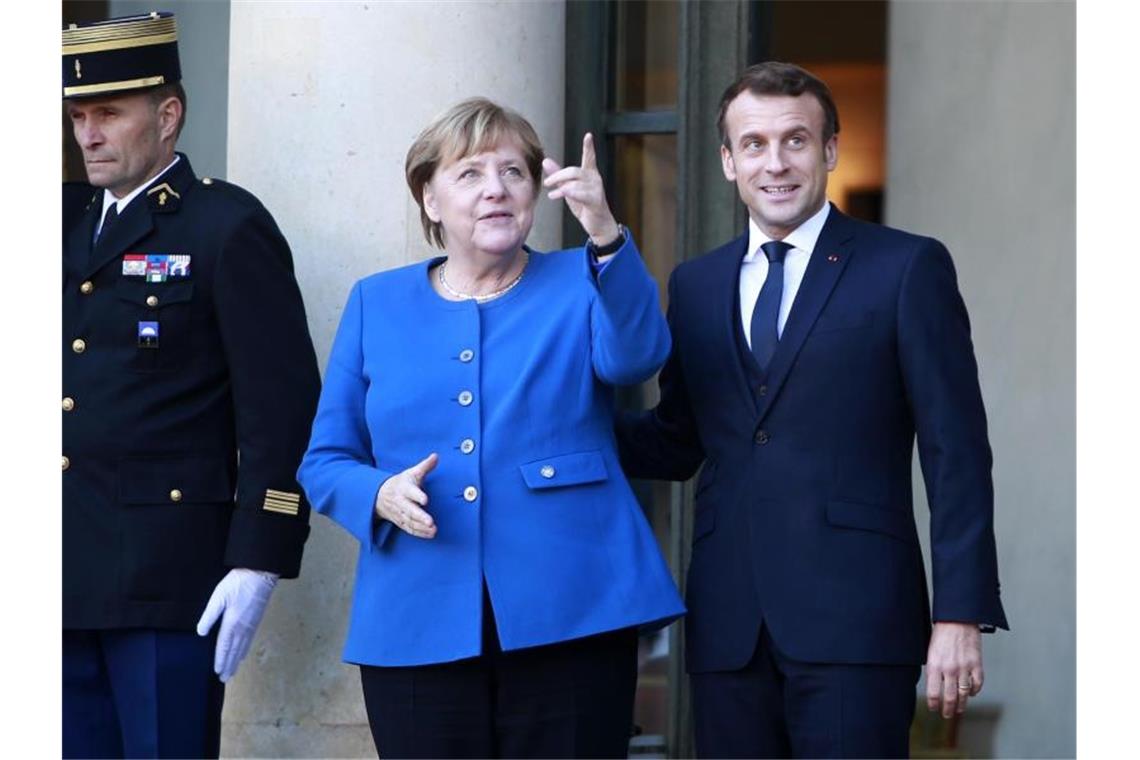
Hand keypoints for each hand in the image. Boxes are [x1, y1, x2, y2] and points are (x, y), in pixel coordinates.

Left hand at [195, 568, 277, 682]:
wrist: (261, 574)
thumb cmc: (238, 583)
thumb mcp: (219, 596)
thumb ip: (209, 615)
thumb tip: (201, 633)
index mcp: (232, 624)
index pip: (224, 647)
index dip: (220, 660)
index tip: (217, 672)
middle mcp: (243, 628)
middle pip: (235, 652)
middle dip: (229, 665)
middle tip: (225, 678)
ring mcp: (251, 625)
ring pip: (243, 648)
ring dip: (237, 660)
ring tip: (233, 671)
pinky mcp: (256, 620)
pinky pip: (249, 641)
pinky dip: (245, 650)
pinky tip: (244, 653)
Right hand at [376, 453, 438, 538]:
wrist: (379, 495)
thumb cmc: (401, 483)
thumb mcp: (411, 472)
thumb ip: (425, 466)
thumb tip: (436, 456)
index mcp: (404, 488)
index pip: (410, 491)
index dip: (417, 495)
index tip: (425, 499)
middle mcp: (401, 502)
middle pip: (409, 510)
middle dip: (419, 516)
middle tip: (430, 522)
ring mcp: (400, 513)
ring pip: (409, 521)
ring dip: (421, 527)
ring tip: (433, 529)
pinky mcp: (400, 521)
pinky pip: (409, 529)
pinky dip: (419, 533)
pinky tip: (430, 534)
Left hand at [542, 133, 619, 245]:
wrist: (598, 224)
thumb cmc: (585, 205)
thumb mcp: (568, 188)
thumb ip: (558, 175)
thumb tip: (545, 161)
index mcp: (589, 174)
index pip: (589, 157)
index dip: (589, 146)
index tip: (588, 135)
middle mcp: (595, 179)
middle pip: (573, 171)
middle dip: (557, 176)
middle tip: (547, 183)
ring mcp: (597, 189)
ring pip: (575, 182)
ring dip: (560, 187)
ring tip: (551, 193)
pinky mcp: (596, 200)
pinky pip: (580, 194)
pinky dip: (567, 193)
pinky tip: (557, 195)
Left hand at [925, 621, 984, 717]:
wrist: (957, 619)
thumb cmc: (941, 634)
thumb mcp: (930, 652)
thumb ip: (933, 669)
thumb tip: (934, 686)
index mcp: (934, 666)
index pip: (933, 693)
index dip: (933, 704)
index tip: (934, 709)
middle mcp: (949, 669)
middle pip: (949, 697)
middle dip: (948, 709)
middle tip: (947, 715)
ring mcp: (964, 668)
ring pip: (964, 694)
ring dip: (961, 704)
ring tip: (959, 709)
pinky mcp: (976, 664)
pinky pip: (977, 684)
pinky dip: (974, 691)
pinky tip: (971, 693)